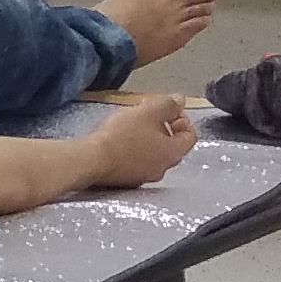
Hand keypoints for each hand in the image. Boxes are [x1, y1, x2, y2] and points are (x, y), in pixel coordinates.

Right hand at [81, 93, 197, 189]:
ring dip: (148, 139)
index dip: (183, 119)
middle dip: (163, 127)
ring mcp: (143, 177)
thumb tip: (180, 101)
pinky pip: (136, 163)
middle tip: (148, 113)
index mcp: (173, 153)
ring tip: (131, 125)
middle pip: (171, 145)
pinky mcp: (124, 180)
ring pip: (153, 155)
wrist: (90, 160)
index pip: (190, 136)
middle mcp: (162, 168)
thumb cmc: (121, 135)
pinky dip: (134, 151)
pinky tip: (118, 141)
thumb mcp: (148, 111)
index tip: (167, 108)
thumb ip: (168, 104)